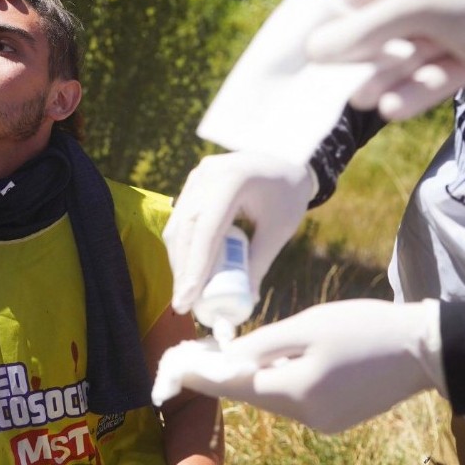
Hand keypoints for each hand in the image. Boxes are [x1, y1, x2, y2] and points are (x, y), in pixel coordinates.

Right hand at [164, 152, 313, 313]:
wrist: (286, 161)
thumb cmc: (287, 195)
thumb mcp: (278, 230)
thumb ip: (259, 263)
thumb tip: (243, 301)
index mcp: (232, 180)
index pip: (206, 230)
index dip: (194, 268)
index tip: (187, 300)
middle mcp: (206, 175)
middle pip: (185, 230)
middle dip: (182, 271)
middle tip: (183, 304)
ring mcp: (196, 177)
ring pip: (177, 227)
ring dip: (179, 261)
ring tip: (186, 293)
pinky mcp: (193, 184)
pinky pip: (181, 220)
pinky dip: (183, 248)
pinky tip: (188, 271)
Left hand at [173, 299, 445, 433]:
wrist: (425, 348)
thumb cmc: (364, 328)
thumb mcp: (309, 325)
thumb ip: (264, 343)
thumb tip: (230, 355)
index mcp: (297, 393)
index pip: (237, 385)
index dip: (205, 374)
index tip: (177, 366)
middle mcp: (307, 416)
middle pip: (254, 395)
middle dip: (225, 376)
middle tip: (197, 357)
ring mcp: (325, 421)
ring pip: (274, 397)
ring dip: (250, 378)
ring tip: (227, 358)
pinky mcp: (338, 417)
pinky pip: (295, 399)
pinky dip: (277, 382)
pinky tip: (271, 365)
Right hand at [306, 0, 464, 119]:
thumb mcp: (421, 2)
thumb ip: (365, 29)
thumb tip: (311, 50)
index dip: (334, 23)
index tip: (306, 57)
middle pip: (382, 29)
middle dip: (360, 57)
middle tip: (336, 87)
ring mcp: (459, 24)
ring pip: (409, 57)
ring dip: (387, 79)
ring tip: (365, 101)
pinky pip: (438, 76)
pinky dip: (417, 92)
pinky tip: (394, 109)